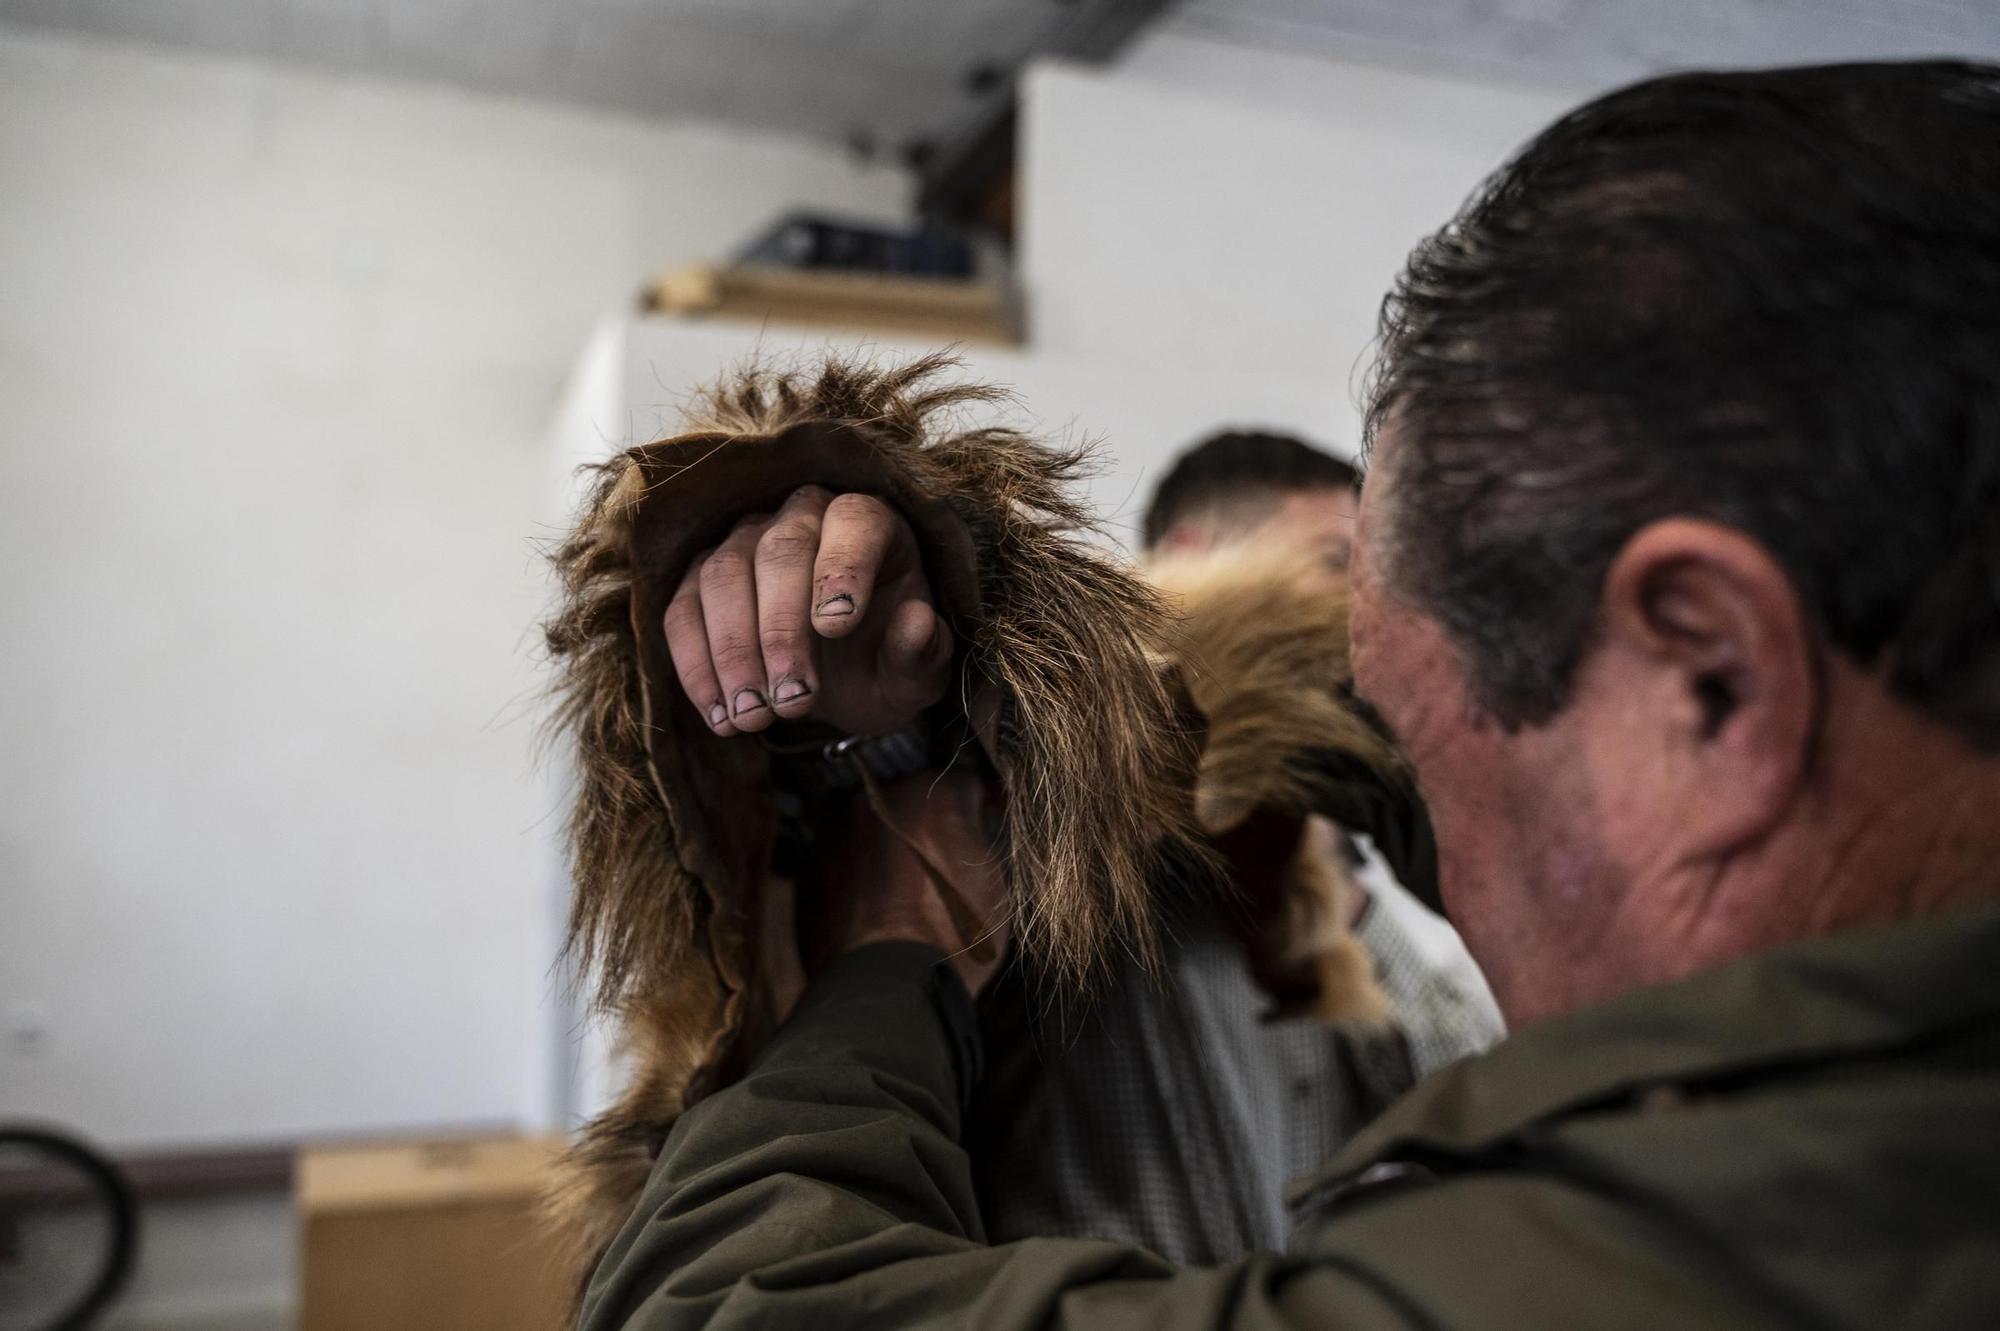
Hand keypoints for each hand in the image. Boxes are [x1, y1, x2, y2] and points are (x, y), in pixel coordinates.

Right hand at [664, 488, 953, 736]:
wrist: (843, 681)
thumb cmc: (886, 662)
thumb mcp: (917, 671)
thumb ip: (922, 650)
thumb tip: (916, 625)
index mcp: (870, 523)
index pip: (853, 522)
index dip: (841, 569)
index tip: (837, 627)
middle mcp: (803, 515)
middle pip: (780, 550)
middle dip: (781, 631)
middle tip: (793, 700)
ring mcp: (744, 540)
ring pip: (722, 575)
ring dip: (733, 653)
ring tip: (754, 719)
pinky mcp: (700, 578)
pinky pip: (682, 610)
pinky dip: (697, 666)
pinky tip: (722, 718)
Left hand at [805, 768, 1010, 993]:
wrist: (891, 987)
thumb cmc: (954, 936)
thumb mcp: (992, 881)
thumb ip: (975, 838)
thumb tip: (970, 829)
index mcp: (931, 793)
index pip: (963, 783)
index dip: (977, 804)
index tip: (984, 819)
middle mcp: (877, 799)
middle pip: (909, 795)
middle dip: (925, 819)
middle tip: (942, 854)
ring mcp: (836, 830)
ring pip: (869, 824)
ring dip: (886, 842)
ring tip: (904, 882)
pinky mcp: (809, 868)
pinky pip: (840, 857)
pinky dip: (856, 871)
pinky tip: (875, 903)